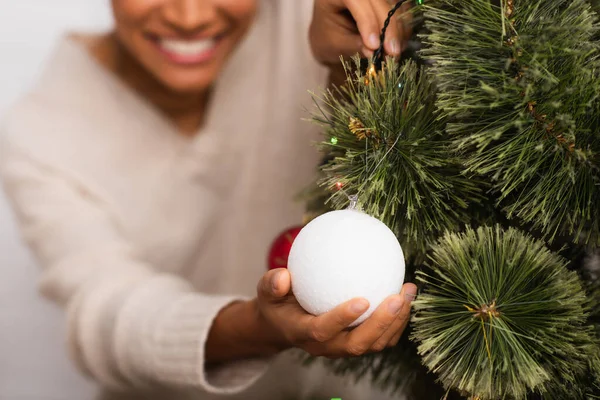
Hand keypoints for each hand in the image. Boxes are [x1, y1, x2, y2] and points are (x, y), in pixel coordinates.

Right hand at [255, 268, 416, 357]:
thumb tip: (283, 275)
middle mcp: (326, 346)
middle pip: (358, 343)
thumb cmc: (277, 303)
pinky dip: (397, 320)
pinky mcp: (356, 343)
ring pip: (375, 343)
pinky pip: (381, 337)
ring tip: (407, 291)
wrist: (283, 325)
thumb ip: (272, 283)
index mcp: (303, 333)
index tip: (363, 300)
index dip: (343, 319)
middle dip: (381, 323)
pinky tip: (405, 294)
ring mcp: (343, 348)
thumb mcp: (266, 291)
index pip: (323, 330)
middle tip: (397, 297)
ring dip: (395, 321)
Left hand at [310, 0, 413, 64]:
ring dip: (398, 29)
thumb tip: (373, 51)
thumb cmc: (328, 38)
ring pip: (394, 3)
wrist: (331, 35)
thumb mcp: (335, 44)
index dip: (367, 20)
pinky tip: (397, 45)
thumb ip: (353, 45)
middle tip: (392, 53)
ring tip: (394, 52)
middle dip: (388, 27)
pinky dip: (402, 27)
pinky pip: (402, 9)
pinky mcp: (386, 0)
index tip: (374, 45)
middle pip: (378, 0)